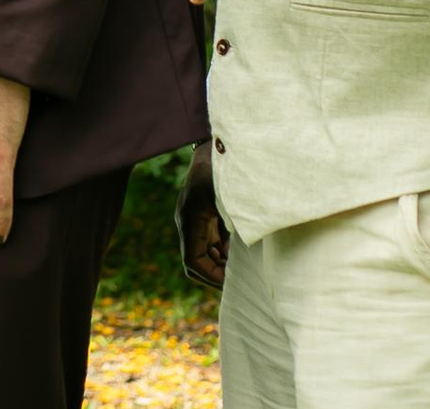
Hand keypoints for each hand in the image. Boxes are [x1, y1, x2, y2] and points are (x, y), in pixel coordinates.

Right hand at [175, 138, 227, 289]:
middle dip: (216, 273)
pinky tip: (239, 249)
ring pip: (202, 252)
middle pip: (196, 261)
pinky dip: (221, 250)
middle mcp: (188, 221)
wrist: (217, 144)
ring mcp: (194, 218)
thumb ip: (235, 226)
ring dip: (219, 263)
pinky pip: (207, 240)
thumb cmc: (224, 169)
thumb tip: (239, 254)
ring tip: (241, 267)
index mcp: (191, 219)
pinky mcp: (202, 214)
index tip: (231, 284)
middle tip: (240, 280)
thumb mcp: (231, 199)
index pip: (193, 262)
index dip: (211, 277)